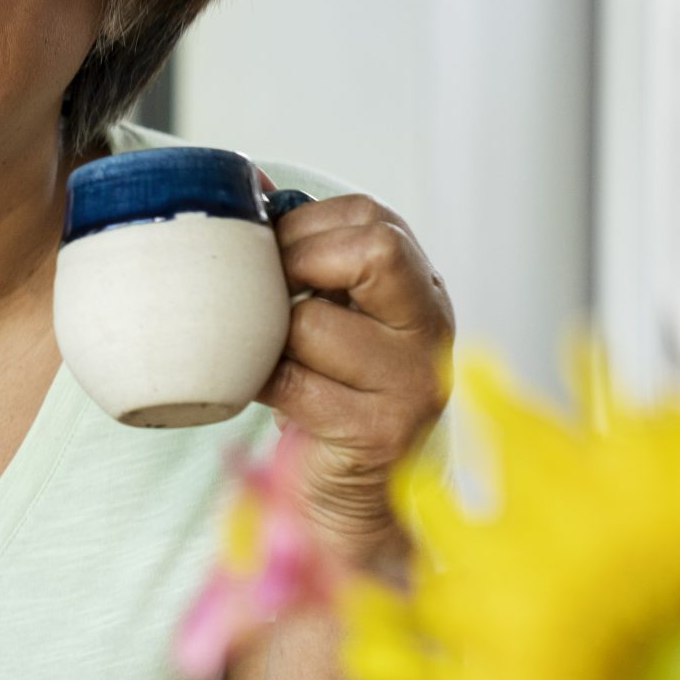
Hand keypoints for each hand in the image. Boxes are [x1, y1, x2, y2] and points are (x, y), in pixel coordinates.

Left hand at [257, 192, 452, 571]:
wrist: (355, 498)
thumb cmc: (331, 393)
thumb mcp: (330, 314)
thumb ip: (305, 254)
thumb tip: (247, 181)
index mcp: (422, 287)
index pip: (371, 220)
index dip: (304, 229)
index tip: (271, 258)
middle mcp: (433, 327)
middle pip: (371, 252)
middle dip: (295, 267)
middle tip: (266, 301)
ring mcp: (414, 380)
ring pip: (312, 322)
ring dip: (269, 340)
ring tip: (272, 358)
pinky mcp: (381, 430)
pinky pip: (294, 383)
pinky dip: (262, 384)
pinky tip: (268, 393)